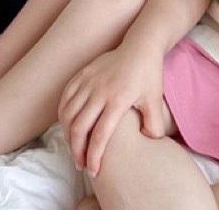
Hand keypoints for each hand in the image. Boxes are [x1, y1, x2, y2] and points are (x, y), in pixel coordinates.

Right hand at [58, 46, 164, 175]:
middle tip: (81, 165)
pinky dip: (63, 115)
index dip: (94, 157)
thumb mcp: (156, 101)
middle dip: (77, 151)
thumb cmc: (149, 75)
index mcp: (118, 99)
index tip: (94, 171)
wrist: (140, 46)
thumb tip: (146, 143)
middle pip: (79, 127)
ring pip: (68, 114)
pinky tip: (69, 126)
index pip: (100, 135)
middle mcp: (99, 90)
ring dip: (68, 135)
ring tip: (75, 148)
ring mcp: (88, 80)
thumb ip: (154, 126)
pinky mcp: (82, 73)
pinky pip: (65, 97)